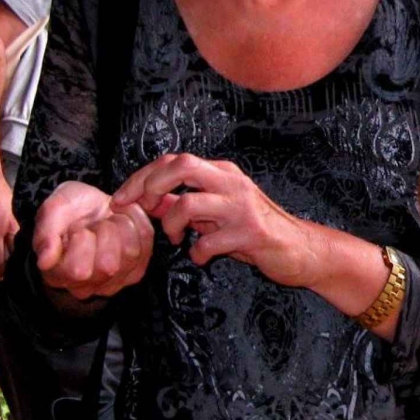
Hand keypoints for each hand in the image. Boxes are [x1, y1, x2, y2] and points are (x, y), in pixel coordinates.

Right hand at [34, 180, 153, 299]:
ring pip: (131, 253)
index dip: (82, 241)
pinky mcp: (135, 270)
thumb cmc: (69, 212)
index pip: (78, 270)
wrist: (90, 208)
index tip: (77, 228)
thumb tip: (45, 261)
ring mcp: (113, 282)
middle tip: (95, 223)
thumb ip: (45, 234)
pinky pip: (147, 244)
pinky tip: (124, 219)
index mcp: (58, 275)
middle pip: (108, 264)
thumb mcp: (52, 211)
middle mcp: (86, 286)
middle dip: (104, 231)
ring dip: (122, 225)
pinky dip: (138, 223)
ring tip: (109, 220)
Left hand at [111, 153, 320, 287]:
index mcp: (222, 173)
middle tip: (139, 209)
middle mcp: (231, 182)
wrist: (298, 248)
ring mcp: (241, 207)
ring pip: (188, 203)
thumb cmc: (254, 229)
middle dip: (150, 186)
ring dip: (170, 225)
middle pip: (182, 165)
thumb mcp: (216, 212)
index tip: (121, 199)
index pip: (174, 161)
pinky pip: (207, 242)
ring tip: (174, 239)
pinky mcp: (250, 232)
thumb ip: (184, 203)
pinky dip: (197, 254)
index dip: (141, 177)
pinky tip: (203, 258)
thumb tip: (149, 199)